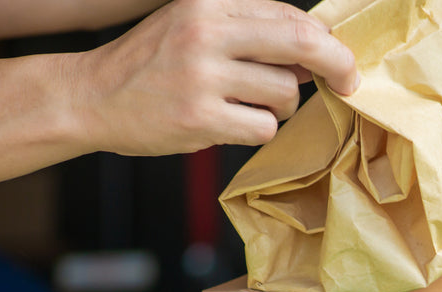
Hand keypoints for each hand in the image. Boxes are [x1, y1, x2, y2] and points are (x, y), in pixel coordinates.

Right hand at [74, 0, 358, 153]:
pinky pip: (262, 128)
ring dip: (280, 108)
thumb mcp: (190, 26)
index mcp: (208, 3)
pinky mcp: (199, 119)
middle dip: (336, 64)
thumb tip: (309, 52)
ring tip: (250, 108)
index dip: (324, 40)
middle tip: (349, 82)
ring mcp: (202, 77)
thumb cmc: (149, 66)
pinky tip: (233, 125)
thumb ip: (244, 31)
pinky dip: (258, 130)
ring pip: (284, 94)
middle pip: (299, 44)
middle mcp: (207, 32)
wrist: (93, 97)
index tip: (341, 60)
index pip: (287, 15)